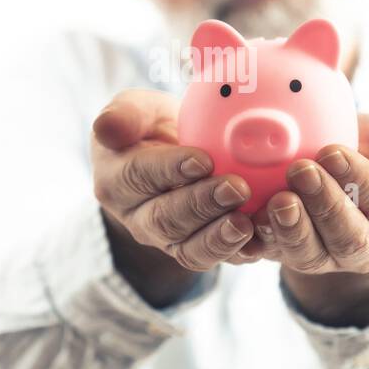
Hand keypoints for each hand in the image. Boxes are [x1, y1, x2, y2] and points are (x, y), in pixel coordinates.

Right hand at [92, 90, 258, 305]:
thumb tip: (107, 128)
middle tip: (236, 187)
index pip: (139, 176)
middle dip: (202, 205)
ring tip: (247, 221)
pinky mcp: (197, 251)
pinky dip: (239, 252)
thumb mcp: (137, 109)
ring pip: (189, 249)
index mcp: (116, 180)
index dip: (170, 170)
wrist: (176, 157)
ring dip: (219, 237)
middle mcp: (138, 218)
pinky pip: (216, 258)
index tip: (203, 159)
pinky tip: (261, 238)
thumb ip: (125, 114)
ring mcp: (168, 241)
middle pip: (166, 219)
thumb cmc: (154, 128)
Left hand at [245, 113, 368, 325]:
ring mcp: (328, 258)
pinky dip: (261, 241)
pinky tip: (250, 219)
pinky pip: (275, 257)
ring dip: (292, 229)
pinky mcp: (292, 257)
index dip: (361, 179)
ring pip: (312, 256)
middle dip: (324, 205)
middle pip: (350, 238)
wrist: (331, 166)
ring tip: (277, 199)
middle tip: (300, 170)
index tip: (332, 151)